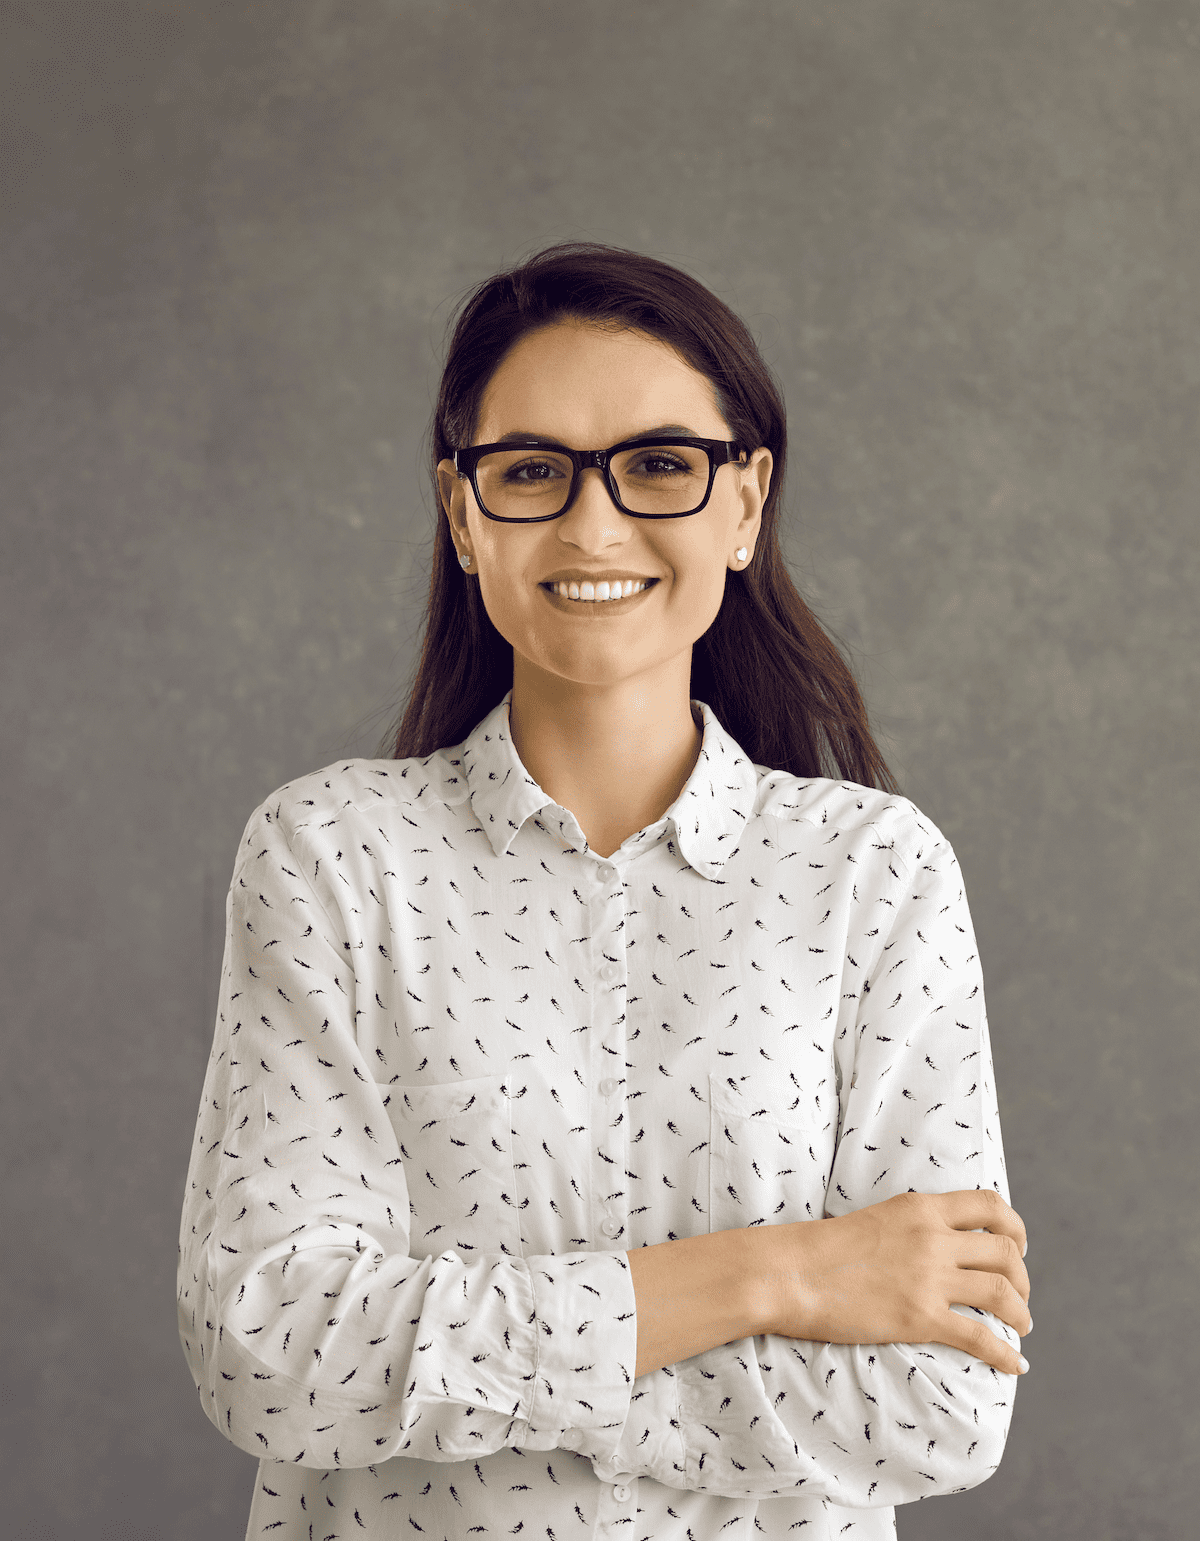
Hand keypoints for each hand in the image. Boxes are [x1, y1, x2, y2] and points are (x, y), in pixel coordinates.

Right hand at [757, 1189, 1031, 1375]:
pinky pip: (981, 1338)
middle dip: (1023, 1277)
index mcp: (921, 1208)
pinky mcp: (921, 1317)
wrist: (791, 1273)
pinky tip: (1015, 1365)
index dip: (1015, 1228)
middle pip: (1005, 1252)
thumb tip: (936, 1242)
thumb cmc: (822, 1248)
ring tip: (1021, 1326)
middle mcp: (933, 1238)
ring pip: (1002, 1293)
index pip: (991, 1206)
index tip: (1016, 1247)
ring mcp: (929, 1278)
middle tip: (1019, 1295)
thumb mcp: (877, 1217)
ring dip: (1021, 1313)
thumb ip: (913, 1225)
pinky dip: (1006, 1354)